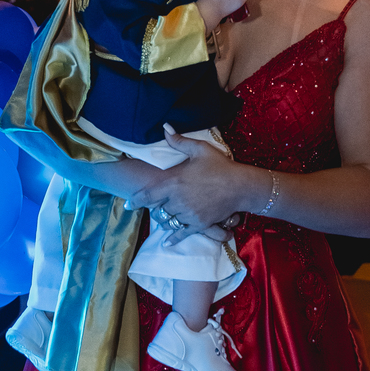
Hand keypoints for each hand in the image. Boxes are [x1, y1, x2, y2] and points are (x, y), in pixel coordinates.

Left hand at [127, 129, 246, 230]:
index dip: (136, 200)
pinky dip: (173, 238)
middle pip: (157, 209)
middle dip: (154, 208)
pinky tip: (167, 243)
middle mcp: (178, 200)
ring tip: (164, 216)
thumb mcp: (199, 149)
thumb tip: (164, 127)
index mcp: (174, 182)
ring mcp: (188, 214)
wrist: (240, 186)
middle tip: (153, 207)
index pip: (147, 195)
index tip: (128, 204)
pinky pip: (182, 233)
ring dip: (165, 219)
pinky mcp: (199, 224)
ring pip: (168, 220)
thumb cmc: (220, 166)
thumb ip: (178, 141)